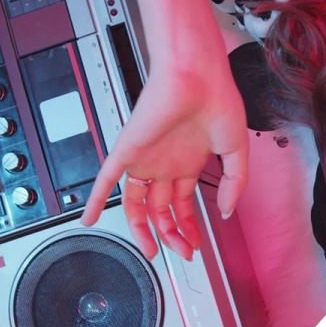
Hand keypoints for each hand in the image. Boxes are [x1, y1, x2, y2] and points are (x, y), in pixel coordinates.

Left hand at [81, 61, 248, 260]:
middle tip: (182, 252)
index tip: (195, 244)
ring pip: (137, 204)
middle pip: (162, 209)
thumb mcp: (236, 150)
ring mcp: (145, 158)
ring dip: (143, 229)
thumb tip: (227, 210)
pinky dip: (95, 200)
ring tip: (152, 249)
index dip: (189, 226)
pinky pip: (105, 179)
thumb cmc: (217, 100)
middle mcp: (165, 162)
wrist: (197, 75)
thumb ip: (233, 183)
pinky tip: (88, 219)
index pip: (183, 204)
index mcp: (188, 161)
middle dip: (172, 234)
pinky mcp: (127, 149)